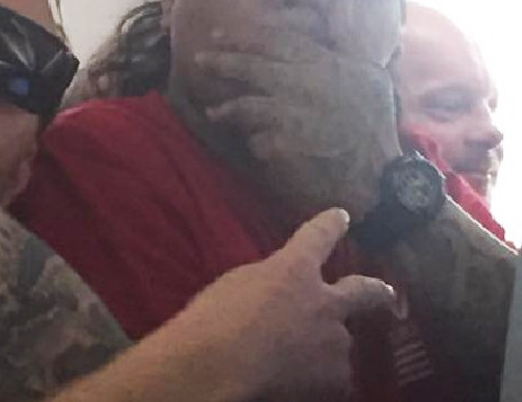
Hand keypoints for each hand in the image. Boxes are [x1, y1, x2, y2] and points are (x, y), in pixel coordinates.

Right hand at [156, 208, 394, 401]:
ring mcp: (334, 340)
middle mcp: (324, 300)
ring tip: (301, 359)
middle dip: (375, 290)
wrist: (219, 365)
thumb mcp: (238, 285)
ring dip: (326, 346)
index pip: (318, 236)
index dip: (331, 225)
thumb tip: (276, 293)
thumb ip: (267, 285)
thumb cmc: (214, 319)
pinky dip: (318, 380)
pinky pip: (332, 377)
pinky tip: (297, 384)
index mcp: (294, 269)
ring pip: (339, 342)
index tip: (341, 216)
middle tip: (386, 292)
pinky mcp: (335, 378)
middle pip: (362, 290)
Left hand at [198, 29, 400, 219]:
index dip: (243, 37)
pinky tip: (250, 145)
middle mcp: (303, 83)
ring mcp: (290, 115)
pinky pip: (257, 140)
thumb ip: (342, 55)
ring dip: (226, 109)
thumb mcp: (372, 77)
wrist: (380, 176)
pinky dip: (253, 142)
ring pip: (246, 105)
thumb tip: (324, 39)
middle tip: (199, 59)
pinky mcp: (282, 145)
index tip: (218, 35)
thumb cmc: (378, 125)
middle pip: (252, 68)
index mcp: (324, 64)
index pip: (275, 41)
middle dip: (222, 62)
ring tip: (213, 112)